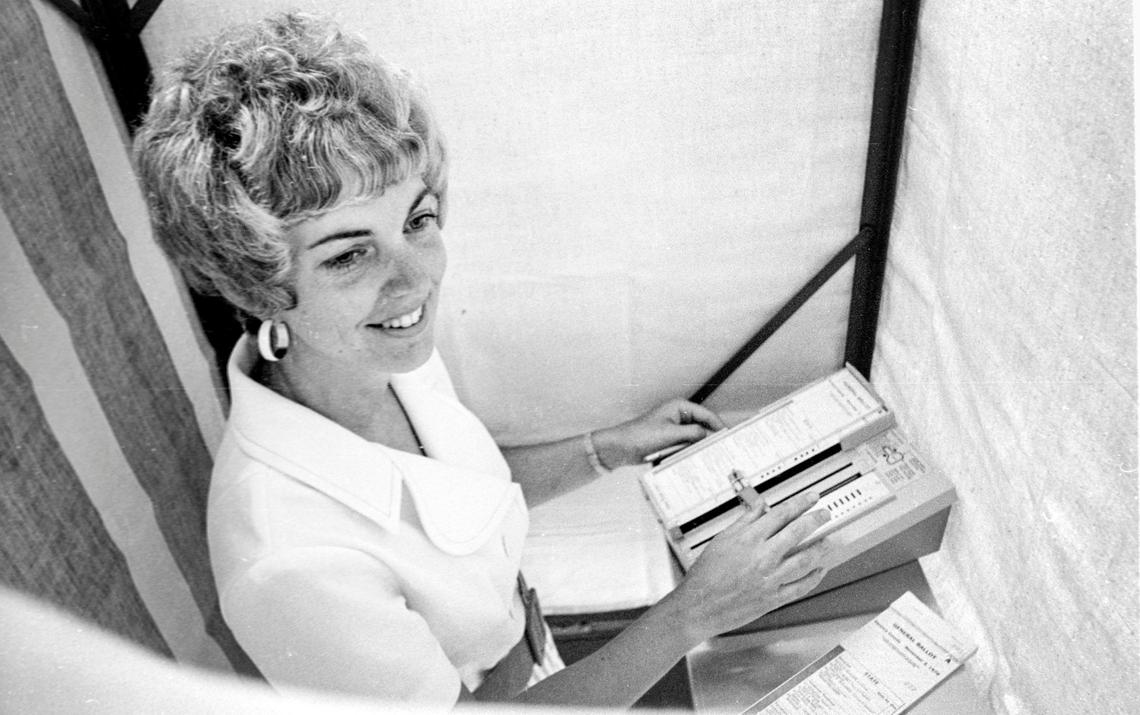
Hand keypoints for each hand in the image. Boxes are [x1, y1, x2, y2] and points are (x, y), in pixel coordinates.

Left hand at [591, 400, 725, 468]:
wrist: (622, 447)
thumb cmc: (641, 435)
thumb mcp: (670, 434)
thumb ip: (692, 433)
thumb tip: (710, 435)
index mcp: (680, 407)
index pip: (707, 415)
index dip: (719, 426)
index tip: (728, 438)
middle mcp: (679, 416)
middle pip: (703, 426)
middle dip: (711, 438)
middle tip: (722, 450)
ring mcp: (675, 428)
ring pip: (695, 437)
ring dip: (700, 446)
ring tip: (712, 457)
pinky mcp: (671, 440)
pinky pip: (686, 445)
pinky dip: (691, 451)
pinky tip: (697, 460)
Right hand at [667, 492, 831, 641]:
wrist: (699, 605)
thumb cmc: (706, 574)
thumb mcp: (722, 540)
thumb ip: (744, 521)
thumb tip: (760, 506)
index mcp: (749, 539)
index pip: (781, 514)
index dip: (800, 503)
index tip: (811, 498)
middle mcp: (762, 556)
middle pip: (797, 532)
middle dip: (816, 519)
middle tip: (825, 514)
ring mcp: (770, 578)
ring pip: (804, 559)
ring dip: (821, 548)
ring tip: (830, 541)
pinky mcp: (773, 598)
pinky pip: (800, 587)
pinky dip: (814, 578)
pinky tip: (821, 571)